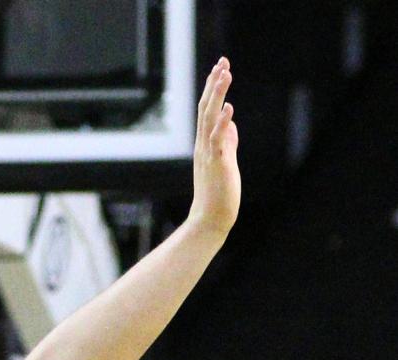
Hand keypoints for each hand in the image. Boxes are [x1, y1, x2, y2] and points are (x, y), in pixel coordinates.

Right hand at [188, 58, 239, 238]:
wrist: (210, 220)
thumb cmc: (218, 195)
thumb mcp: (225, 161)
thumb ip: (228, 141)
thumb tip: (232, 124)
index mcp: (205, 144)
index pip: (207, 110)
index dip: (213, 88)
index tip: (220, 67)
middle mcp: (203, 145)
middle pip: (206, 108)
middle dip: (214, 84)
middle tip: (222, 61)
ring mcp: (209, 153)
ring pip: (210, 118)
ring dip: (218, 95)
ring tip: (225, 73)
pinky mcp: (217, 163)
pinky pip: (218, 139)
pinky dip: (223, 122)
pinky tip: (229, 107)